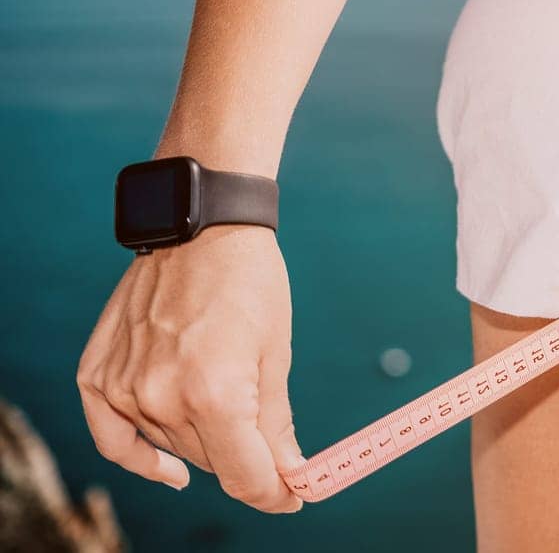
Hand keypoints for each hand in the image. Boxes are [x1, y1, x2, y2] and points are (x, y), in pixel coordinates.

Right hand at [77, 225, 303, 511]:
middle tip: (271, 445)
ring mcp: (126, 388)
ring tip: (226, 402)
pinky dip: (140, 457)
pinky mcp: (99, 376)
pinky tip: (167, 469)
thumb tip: (290, 475)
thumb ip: (276, 425)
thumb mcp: (275, 354)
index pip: (246, 476)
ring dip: (203, 441)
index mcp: (217, 394)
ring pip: (173, 447)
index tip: (294, 495)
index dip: (275, 493)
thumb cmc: (251, 284)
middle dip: (245, 457)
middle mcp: (163, 398)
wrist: (201, 230)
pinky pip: (115, 438)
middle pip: (212, 462)